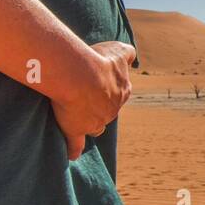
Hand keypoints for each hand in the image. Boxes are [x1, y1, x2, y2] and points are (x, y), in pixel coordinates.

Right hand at [50, 41, 136, 159]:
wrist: (80, 75)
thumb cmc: (97, 60)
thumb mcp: (117, 50)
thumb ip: (127, 53)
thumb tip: (132, 56)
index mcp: (122, 90)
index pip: (119, 94)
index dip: (109, 91)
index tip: (99, 87)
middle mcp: (112, 109)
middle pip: (107, 112)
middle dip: (99, 107)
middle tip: (85, 99)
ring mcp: (96, 122)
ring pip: (95, 127)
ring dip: (90, 125)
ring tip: (79, 122)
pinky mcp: (77, 130)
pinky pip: (76, 144)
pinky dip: (74, 150)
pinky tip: (72, 155)